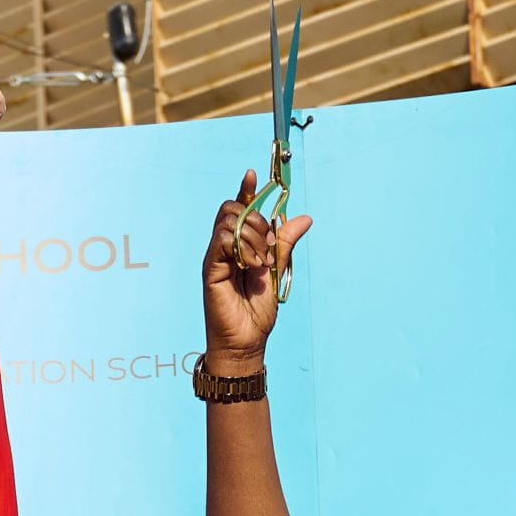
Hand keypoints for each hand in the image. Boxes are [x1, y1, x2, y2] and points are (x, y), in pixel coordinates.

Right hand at [202, 172, 310, 368]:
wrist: (246, 341)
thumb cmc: (257, 312)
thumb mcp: (277, 271)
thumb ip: (285, 244)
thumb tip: (305, 218)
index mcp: (240, 246)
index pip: (239, 208)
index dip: (246, 189)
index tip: (254, 174)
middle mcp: (225, 247)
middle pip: (233, 208)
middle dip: (256, 219)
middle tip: (269, 247)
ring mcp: (216, 256)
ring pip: (229, 221)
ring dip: (253, 236)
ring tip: (263, 262)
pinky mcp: (211, 267)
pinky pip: (222, 240)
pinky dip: (242, 247)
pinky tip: (253, 266)